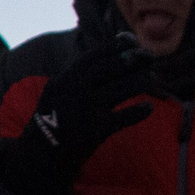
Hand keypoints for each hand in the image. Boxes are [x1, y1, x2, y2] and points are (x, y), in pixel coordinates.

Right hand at [0, 37, 152, 194]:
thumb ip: (78, 77)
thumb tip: (104, 59)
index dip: (114, 46)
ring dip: (141, 81)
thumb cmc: (55, 120)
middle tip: (149, 55)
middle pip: (110, 68)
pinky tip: (150, 108)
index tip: (131, 40)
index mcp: (64, 80)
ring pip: (121, 88)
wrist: (41, 155)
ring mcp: (85, 110)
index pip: (93, 56)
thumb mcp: (57, 92)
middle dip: (133, 59)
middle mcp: (74, 91)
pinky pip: (124, 117)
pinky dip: (139, 111)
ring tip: (153, 78)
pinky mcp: (95, 130)